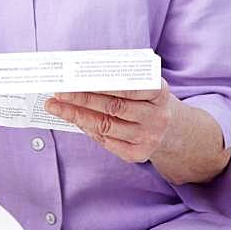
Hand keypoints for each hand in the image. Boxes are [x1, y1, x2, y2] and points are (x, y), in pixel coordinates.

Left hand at [43, 77, 174, 163]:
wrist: (173, 130)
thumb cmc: (148, 100)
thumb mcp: (146, 84)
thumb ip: (121, 79)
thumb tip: (83, 75)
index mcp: (159, 93)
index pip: (128, 88)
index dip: (101, 84)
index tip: (75, 79)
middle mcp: (156, 117)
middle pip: (113, 108)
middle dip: (81, 99)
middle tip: (58, 93)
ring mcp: (148, 138)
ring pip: (106, 126)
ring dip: (77, 116)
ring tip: (57, 107)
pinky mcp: (139, 154)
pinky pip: (107, 142)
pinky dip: (88, 130)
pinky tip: (75, 120)